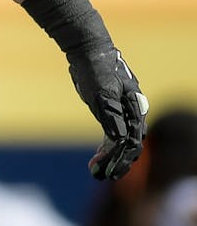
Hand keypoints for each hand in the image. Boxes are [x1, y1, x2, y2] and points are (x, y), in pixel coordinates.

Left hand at [69, 45, 148, 178]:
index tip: (109, 170)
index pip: (132, 140)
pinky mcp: (111, 112)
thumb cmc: (97, 68)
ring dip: (110, 158)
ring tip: (95, 171)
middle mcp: (133, 113)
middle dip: (117, 162)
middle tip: (102, 175)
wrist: (88, 50)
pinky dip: (105, 148)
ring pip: (121, 143)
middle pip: (129, 145)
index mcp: (136, 108)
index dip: (121, 158)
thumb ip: (111, 114)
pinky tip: (96, 159)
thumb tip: (120, 139)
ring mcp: (123, 113)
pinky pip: (112, 136)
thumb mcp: (102, 91)